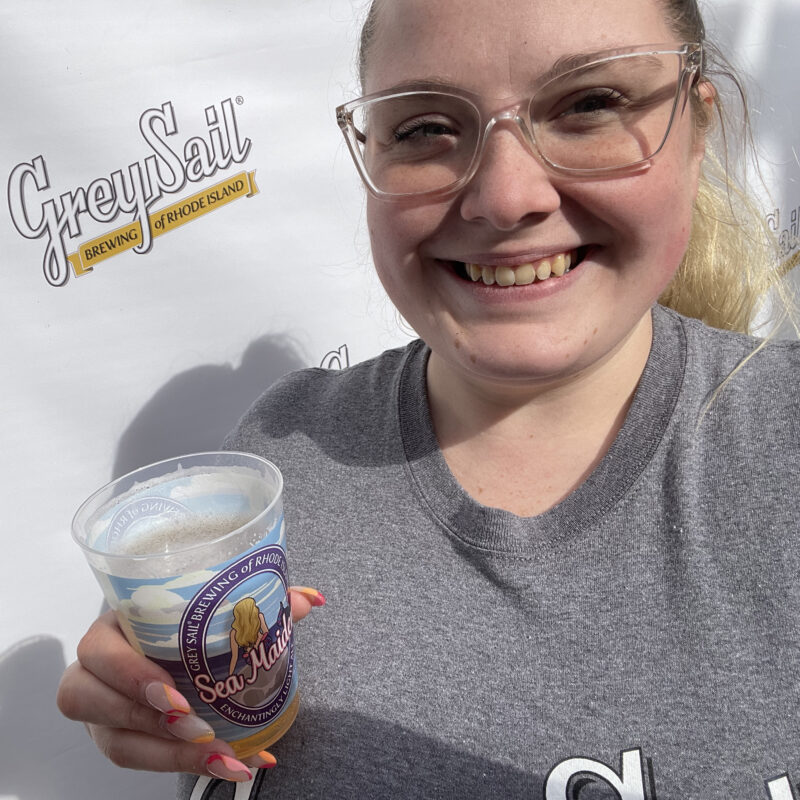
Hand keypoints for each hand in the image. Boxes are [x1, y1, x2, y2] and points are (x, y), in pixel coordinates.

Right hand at [57, 586, 324, 779]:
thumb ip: (256, 597)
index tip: (177, 696)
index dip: (129, 675)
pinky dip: (188, 765)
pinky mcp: (119, 739)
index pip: (97, 649)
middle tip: (199, 728)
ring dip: (171, 754)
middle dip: (147, 720)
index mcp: (112, 625)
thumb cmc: (181, 618)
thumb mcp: (208, 603)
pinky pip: (142, 761)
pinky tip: (233, 764)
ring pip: (117, 743)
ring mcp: (102, 711)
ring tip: (224, 757)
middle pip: (91, 702)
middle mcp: (94, 670)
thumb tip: (311, 600)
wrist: (160, 639)